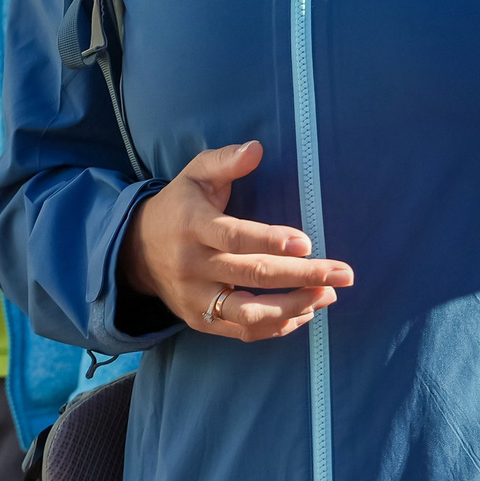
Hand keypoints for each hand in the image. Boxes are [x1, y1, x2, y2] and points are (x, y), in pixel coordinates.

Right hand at [118, 141, 351, 340]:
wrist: (137, 251)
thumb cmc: (179, 206)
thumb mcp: (195, 175)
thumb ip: (225, 161)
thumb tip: (257, 149)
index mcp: (194, 225)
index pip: (235, 236)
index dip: (271, 241)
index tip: (307, 243)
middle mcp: (194, 265)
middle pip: (253, 275)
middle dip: (303, 276)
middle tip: (343, 274)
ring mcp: (196, 298)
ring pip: (249, 313)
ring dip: (294, 307)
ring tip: (329, 296)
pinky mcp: (201, 321)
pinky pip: (242, 331)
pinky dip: (277, 327)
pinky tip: (305, 312)